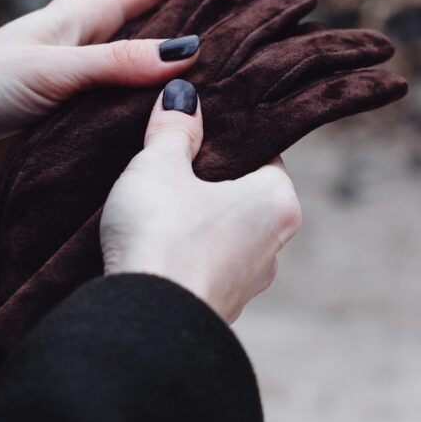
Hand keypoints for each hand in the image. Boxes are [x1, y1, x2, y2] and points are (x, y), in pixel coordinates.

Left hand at [0, 0, 273, 196]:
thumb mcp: (50, 70)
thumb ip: (116, 65)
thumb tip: (189, 52)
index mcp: (84, 18)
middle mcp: (94, 51)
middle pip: (169, 28)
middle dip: (221, 26)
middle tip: (272, 39)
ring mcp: (89, 93)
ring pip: (156, 83)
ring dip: (198, 85)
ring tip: (252, 95)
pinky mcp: (78, 136)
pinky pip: (134, 128)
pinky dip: (165, 131)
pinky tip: (195, 145)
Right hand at [100, 80, 301, 322]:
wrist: (143, 326)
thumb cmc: (162, 235)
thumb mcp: (160, 166)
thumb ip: (174, 128)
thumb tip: (182, 95)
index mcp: (278, 202)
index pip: (262, 153)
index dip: (226, 138)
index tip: (196, 129)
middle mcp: (275, 246)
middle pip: (243, 196)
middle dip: (208, 181)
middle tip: (169, 162)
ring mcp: (247, 285)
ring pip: (223, 236)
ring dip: (194, 223)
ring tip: (154, 207)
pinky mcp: (217, 311)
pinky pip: (203, 269)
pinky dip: (183, 256)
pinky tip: (153, 248)